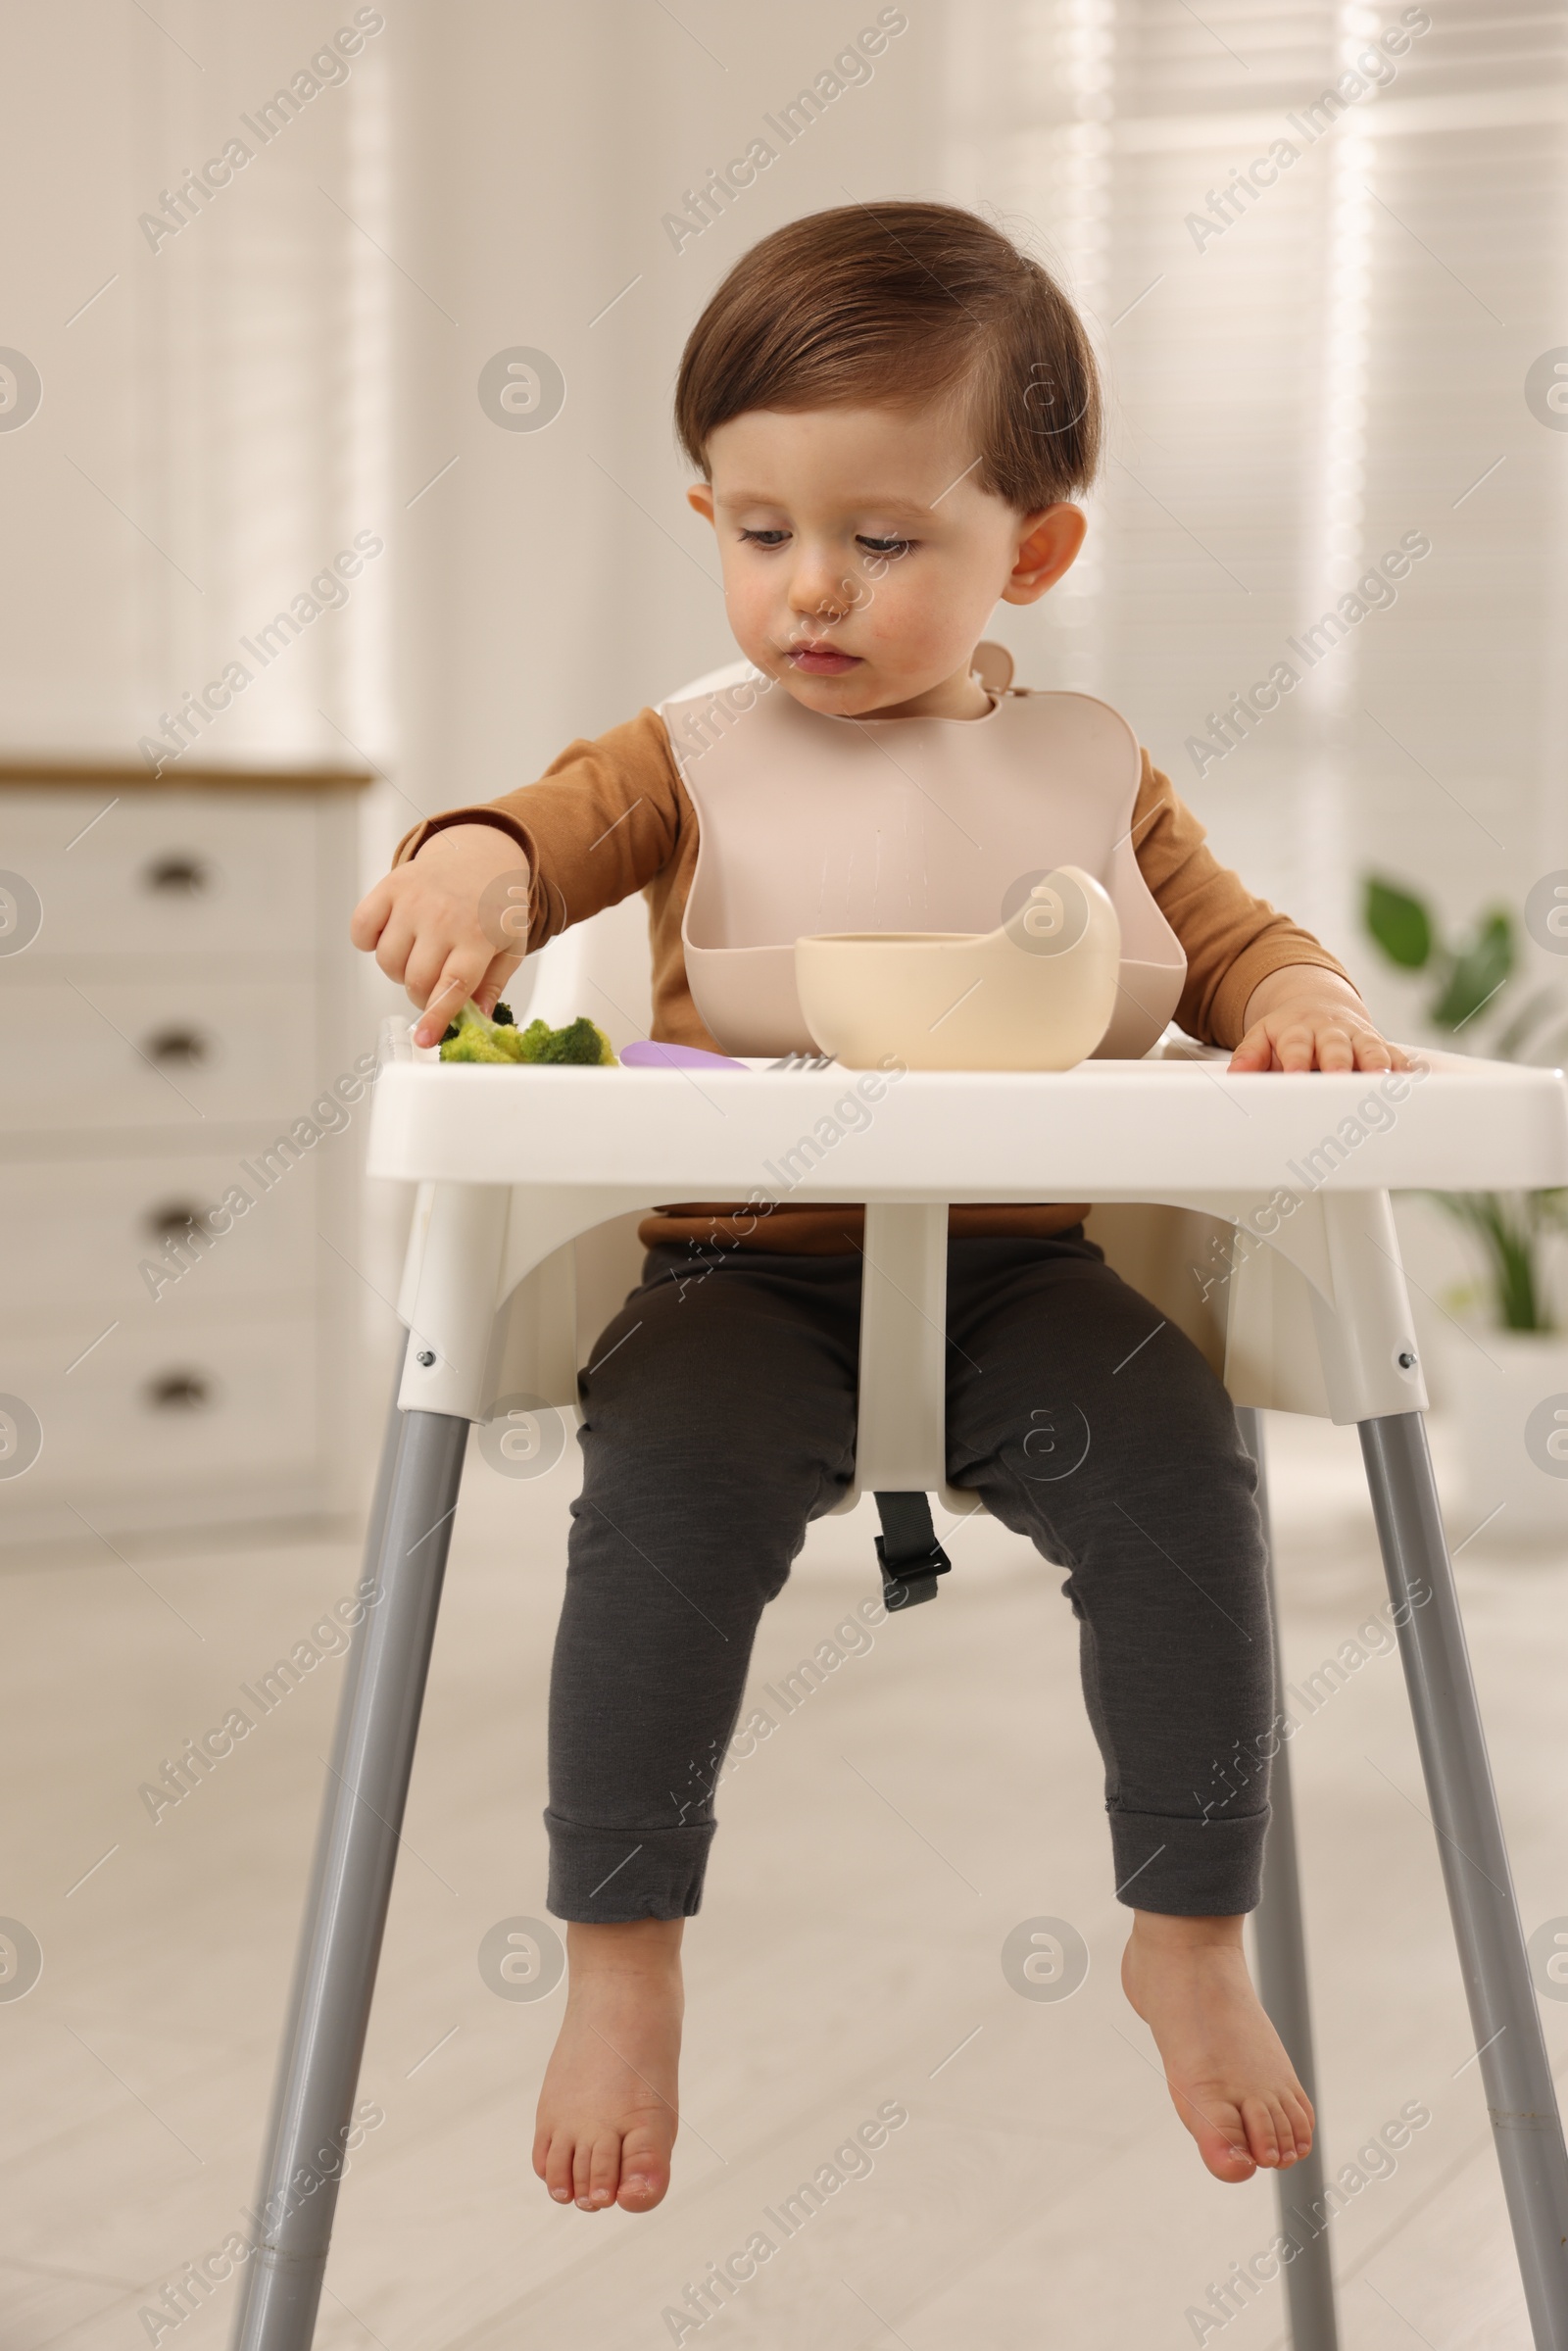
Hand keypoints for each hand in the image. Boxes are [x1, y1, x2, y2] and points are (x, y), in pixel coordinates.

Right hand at [350, 823, 530, 1047]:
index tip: (424, 1039)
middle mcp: (444, 917)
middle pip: (416, 980)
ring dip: (398, 970)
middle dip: (421, 995)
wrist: (481, 854)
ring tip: (417, 955)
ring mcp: (414, 901)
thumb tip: (478, 1019)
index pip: (453, 985)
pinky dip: (368, 941)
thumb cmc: (494, 907)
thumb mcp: (509, 946)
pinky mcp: (390, 887)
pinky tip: (391, 936)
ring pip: (387, 961)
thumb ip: (492, 985)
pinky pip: (361, 930)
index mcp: (478, 935)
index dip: (437, 1017)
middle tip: (433, 984)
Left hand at [1228, 967, 1412, 1073]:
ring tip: (1381, 1080)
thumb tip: (1235, 1074)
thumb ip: (1250, 1055)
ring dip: (1377, 1064)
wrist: (1319, 1005)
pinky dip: (1403, 1066)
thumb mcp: (1262, 1036)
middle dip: (1339, 1063)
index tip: (1295, 1075)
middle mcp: (1330, 1031)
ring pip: (1370, 1048)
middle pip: (1336, 1046)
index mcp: (1298, 1029)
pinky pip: (1395, 1054)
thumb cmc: (1288, 1031)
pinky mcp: (1379, 1044)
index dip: (1297, 1059)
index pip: (1296, 1044)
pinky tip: (1410, 1080)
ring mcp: (1357, 1037)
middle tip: (1339, 1078)